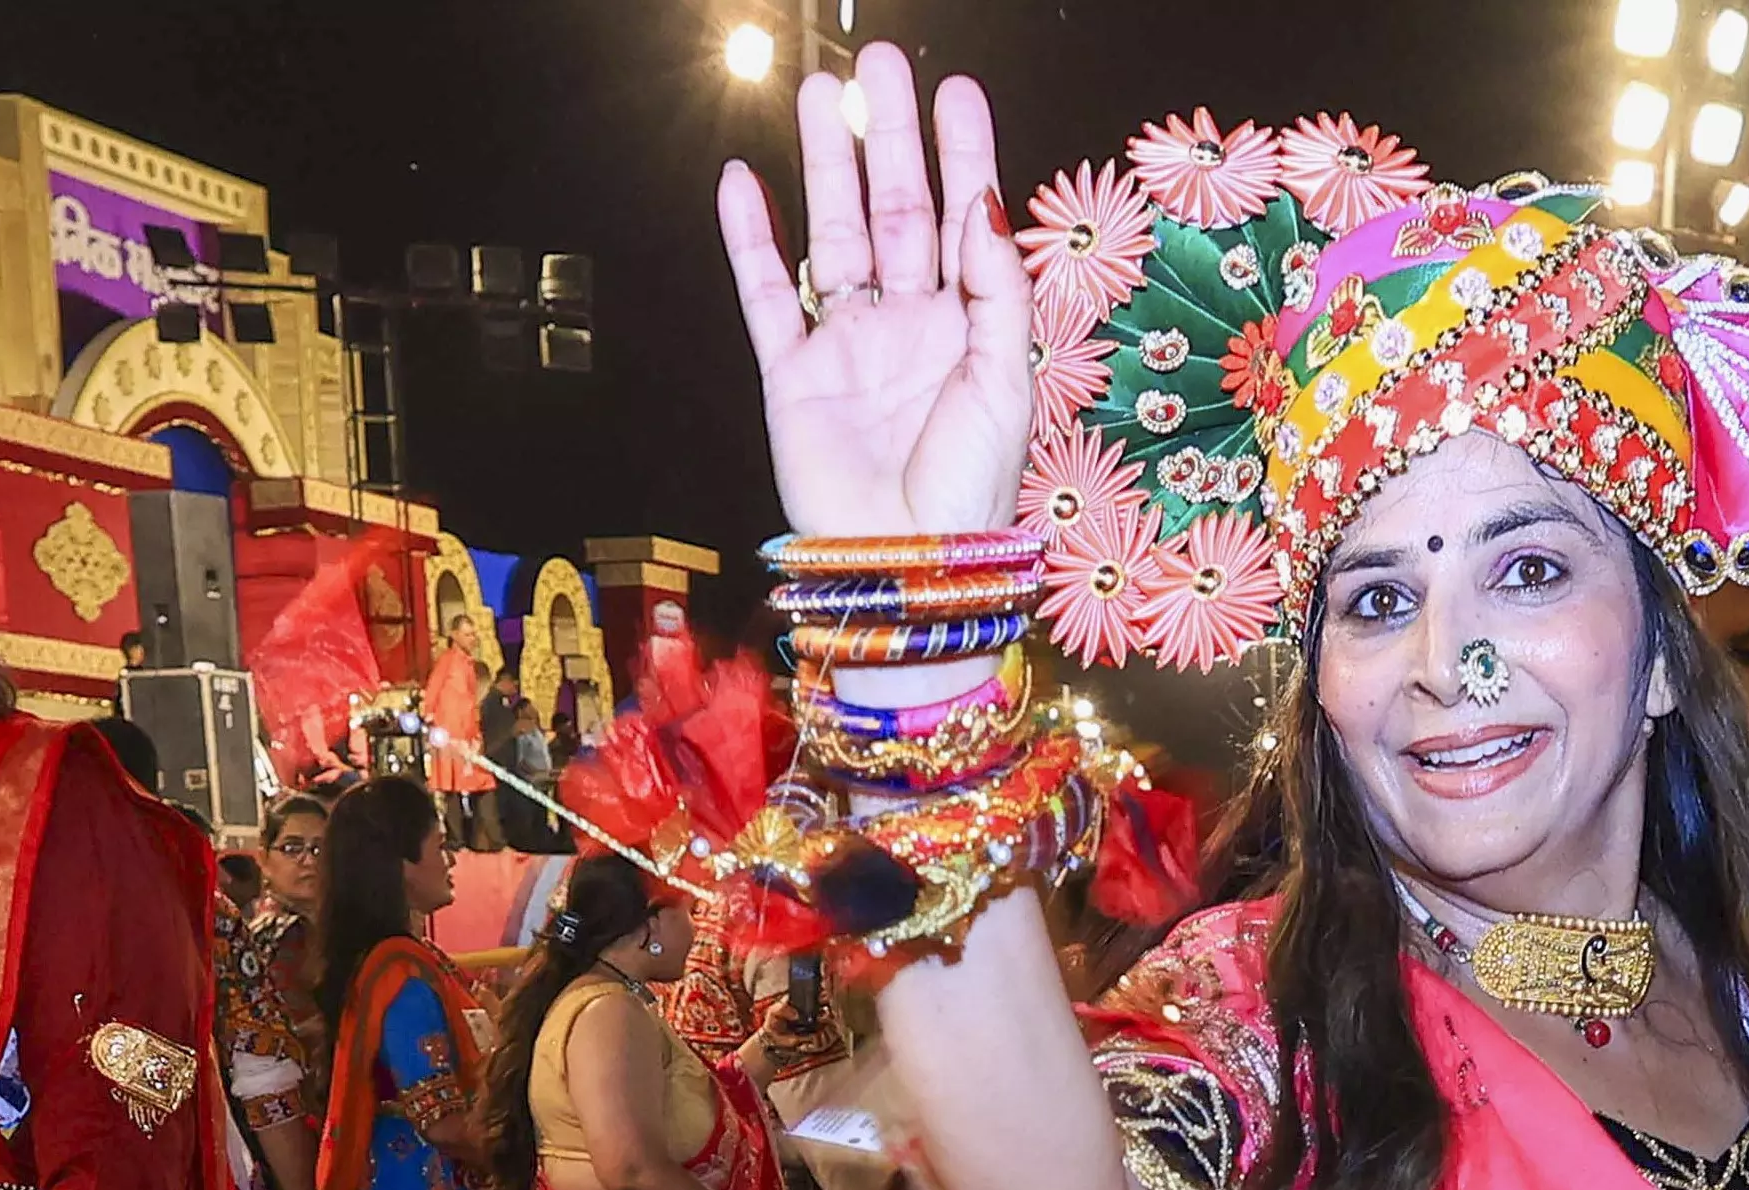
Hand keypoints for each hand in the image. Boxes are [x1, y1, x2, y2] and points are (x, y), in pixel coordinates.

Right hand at [717, 48, 1032, 545]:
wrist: (910, 567)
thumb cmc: (971, 493)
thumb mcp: (1005, 383)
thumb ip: (996, 290)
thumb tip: (984, 202)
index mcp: (970, 329)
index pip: (964, 221)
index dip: (962, 154)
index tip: (956, 92)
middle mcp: (909, 327)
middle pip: (896, 210)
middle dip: (888, 136)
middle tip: (879, 62)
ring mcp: (848, 347)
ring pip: (835, 234)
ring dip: (826, 166)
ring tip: (820, 96)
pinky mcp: (793, 376)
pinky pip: (767, 294)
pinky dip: (751, 240)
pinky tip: (743, 183)